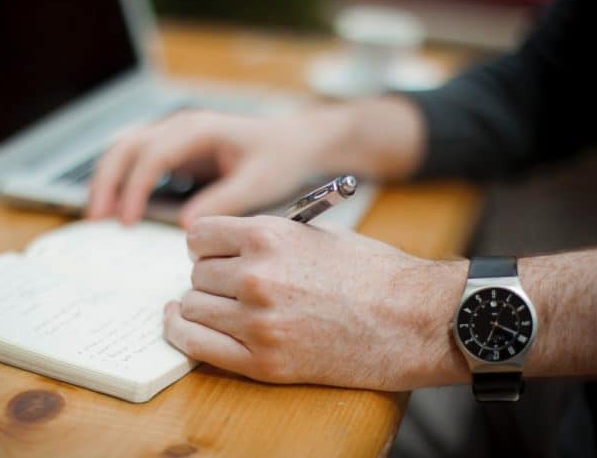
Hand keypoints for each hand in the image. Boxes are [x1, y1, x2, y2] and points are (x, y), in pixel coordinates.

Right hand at [87, 109, 338, 226]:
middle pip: (128, 146)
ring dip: (107, 178)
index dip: (134, 187)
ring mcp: (176, 134)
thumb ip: (223, 202)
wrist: (295, 142)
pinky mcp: (176, 149)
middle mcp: (182, 126)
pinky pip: (138, 158)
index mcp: (200, 130)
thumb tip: (187, 226)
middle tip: (96, 218)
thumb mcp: (257, 183)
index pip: (153, 154)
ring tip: (97, 214)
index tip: (127, 220)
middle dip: (106, 180)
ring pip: (126, 148)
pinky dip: (122, 179)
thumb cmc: (279, 159)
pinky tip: (117, 205)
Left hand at [163, 215, 468, 390]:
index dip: (205, 244)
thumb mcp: (317, 233)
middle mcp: (256, 276)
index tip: (212, 253)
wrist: (413, 319)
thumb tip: (226, 244)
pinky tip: (183, 324)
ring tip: (221, 305)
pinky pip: (197, 346)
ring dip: (201, 305)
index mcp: (269, 236)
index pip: (199, 235)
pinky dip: (184, 333)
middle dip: (209, 276)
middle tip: (229, 283)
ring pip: (192, 307)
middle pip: (196, 273)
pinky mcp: (264, 362)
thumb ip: (266, 236)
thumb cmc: (372, 273)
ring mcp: (258, 322)